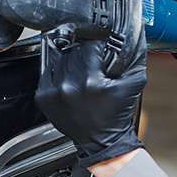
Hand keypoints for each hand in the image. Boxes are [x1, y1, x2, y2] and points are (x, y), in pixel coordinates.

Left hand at [35, 32, 146, 167]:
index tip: (101, 51)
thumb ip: (134, 56)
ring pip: (60, 59)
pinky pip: (48, 72)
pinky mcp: (43, 97)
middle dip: (84, 53)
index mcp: (91, 82)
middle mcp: (68, 86)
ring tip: (81, 72)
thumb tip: (132, 33)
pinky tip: (69, 80)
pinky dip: (58, 73)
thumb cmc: (117, 113)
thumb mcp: (133, 82)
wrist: (102, 142)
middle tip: (93, 63)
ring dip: (70, 61)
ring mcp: (53, 92)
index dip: (98, 46)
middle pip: (73, 50)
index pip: (90, 46)